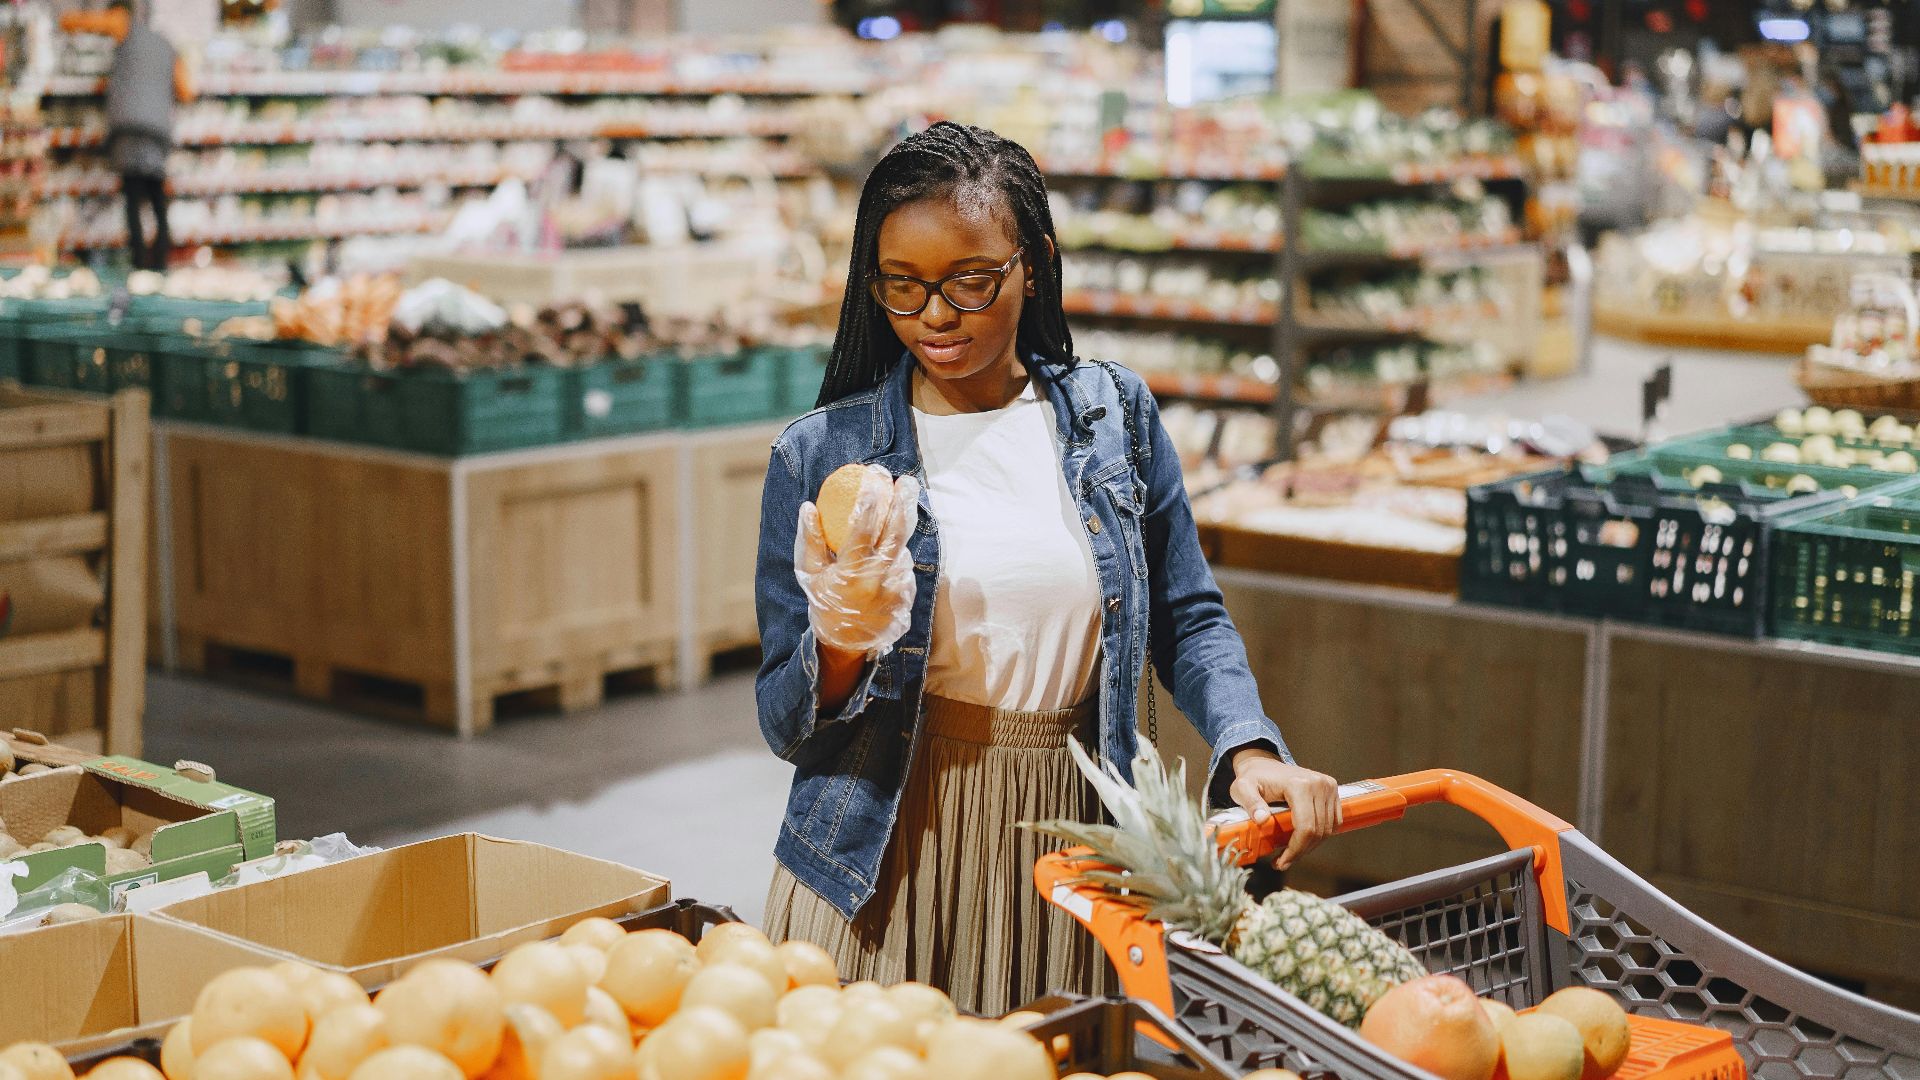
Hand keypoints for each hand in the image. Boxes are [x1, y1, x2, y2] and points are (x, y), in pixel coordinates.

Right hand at [794, 467, 920, 655]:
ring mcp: (896, 588)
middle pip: (897, 533)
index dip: (871, 500)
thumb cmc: (823, 602)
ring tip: (905, 497)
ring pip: (905, 547)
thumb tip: (808, 506)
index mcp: (851, 572)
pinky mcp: (907, 594)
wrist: (846, 644)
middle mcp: (878, 579)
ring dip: (905, 523)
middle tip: (906, 480)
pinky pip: (906, 564)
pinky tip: (895, 538)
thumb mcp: (810, 575)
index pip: (864, 529)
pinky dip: (901, 549)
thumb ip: (810, 541)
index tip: (874, 476)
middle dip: (904, 502)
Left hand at [1227, 749, 1340, 870]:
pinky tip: (1303, 841)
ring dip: (1310, 846)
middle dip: (1301, 851)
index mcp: (1298, 784)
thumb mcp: (1242, 789)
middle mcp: (1318, 784)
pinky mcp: (1332, 791)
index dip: (1295, 849)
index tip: (1281, 862)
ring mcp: (1328, 787)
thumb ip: (1250, 803)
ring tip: (1291, 853)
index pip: (1305, 827)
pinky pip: (1333, 822)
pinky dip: (1320, 835)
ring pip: (1327, 830)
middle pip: (1318, 831)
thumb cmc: (1253, 778)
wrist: (1264, 764)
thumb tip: (1261, 820)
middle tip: (1283, 862)